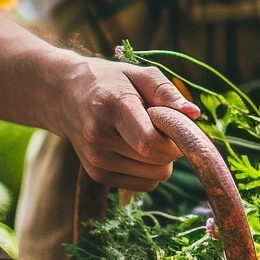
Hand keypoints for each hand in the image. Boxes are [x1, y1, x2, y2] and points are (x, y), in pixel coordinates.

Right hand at [55, 57, 200, 191]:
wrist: (65, 96)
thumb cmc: (111, 81)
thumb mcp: (140, 74)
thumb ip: (167, 92)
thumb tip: (194, 114)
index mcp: (112, 107)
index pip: (150, 142)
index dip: (175, 139)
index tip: (177, 124)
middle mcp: (99, 138)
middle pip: (158, 161)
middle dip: (172, 146)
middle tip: (162, 126)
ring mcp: (96, 160)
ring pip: (155, 176)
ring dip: (162, 159)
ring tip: (147, 134)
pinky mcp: (98, 175)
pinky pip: (146, 184)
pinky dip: (150, 169)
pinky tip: (137, 148)